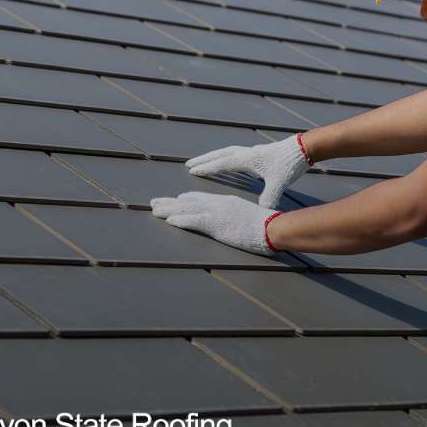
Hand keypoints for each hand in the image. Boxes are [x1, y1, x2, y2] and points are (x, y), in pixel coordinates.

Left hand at [151, 192, 280, 255]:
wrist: (272, 227)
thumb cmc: (266, 226)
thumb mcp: (248, 219)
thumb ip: (237, 219)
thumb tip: (233, 224)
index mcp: (226, 202)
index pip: (200, 199)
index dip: (184, 200)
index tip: (173, 200)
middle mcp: (218, 204)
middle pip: (188, 202)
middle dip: (170, 203)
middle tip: (154, 203)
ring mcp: (216, 213)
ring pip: (186, 210)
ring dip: (168, 210)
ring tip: (154, 210)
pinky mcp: (216, 224)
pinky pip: (194, 221)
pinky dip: (180, 220)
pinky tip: (169, 221)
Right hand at [185, 133, 311, 207]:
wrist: (303, 149)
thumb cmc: (289, 165)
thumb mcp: (279, 183)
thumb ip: (269, 196)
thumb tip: (263, 211)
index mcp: (248, 159)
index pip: (222, 163)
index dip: (207, 168)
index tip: (192, 171)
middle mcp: (247, 153)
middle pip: (220, 155)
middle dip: (204, 160)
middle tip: (189, 164)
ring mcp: (253, 152)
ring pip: (227, 152)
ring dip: (214, 157)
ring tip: (203, 162)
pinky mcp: (259, 153)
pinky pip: (236, 154)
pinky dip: (227, 158)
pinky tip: (227, 164)